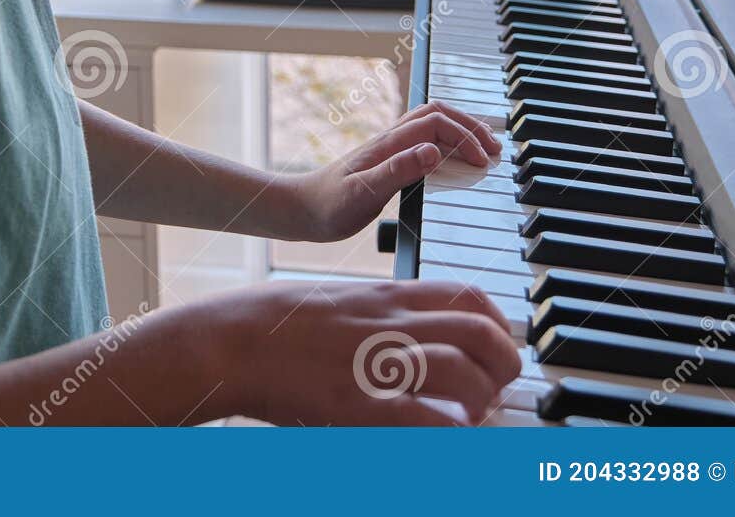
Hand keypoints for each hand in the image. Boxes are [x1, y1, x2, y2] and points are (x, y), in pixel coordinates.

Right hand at [203, 278, 521, 424]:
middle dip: (505, 362)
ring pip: (464, 372)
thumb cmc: (271, 323)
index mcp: (385, 297)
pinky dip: (450, 431)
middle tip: (498, 387)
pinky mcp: (359, 404)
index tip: (499, 345)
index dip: (498, 323)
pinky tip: (449, 437)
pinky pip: (426, 418)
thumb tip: (403, 333)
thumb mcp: (333, 302)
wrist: (229, 339)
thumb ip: (374, 314)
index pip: (467, 297)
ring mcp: (377, 362)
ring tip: (471, 417)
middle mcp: (391, 324)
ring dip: (481, 400)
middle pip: (480, 332)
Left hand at [290, 101, 500, 242]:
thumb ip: (398, 171)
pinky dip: (447, 144)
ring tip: (484, 151)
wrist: (300, 211)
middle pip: (438, 115)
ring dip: (460, 131)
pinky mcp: (388, 161)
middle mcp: (391, 140)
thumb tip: (433, 151)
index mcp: (389, 144)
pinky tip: (454, 162)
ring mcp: (389, 148)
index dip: (465, 137)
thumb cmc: (328, 206)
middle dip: (470, 126)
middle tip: (496, 150)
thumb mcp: (364, 193)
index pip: (436, 124)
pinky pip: (424, 141)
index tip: (483, 162)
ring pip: (431, 124)